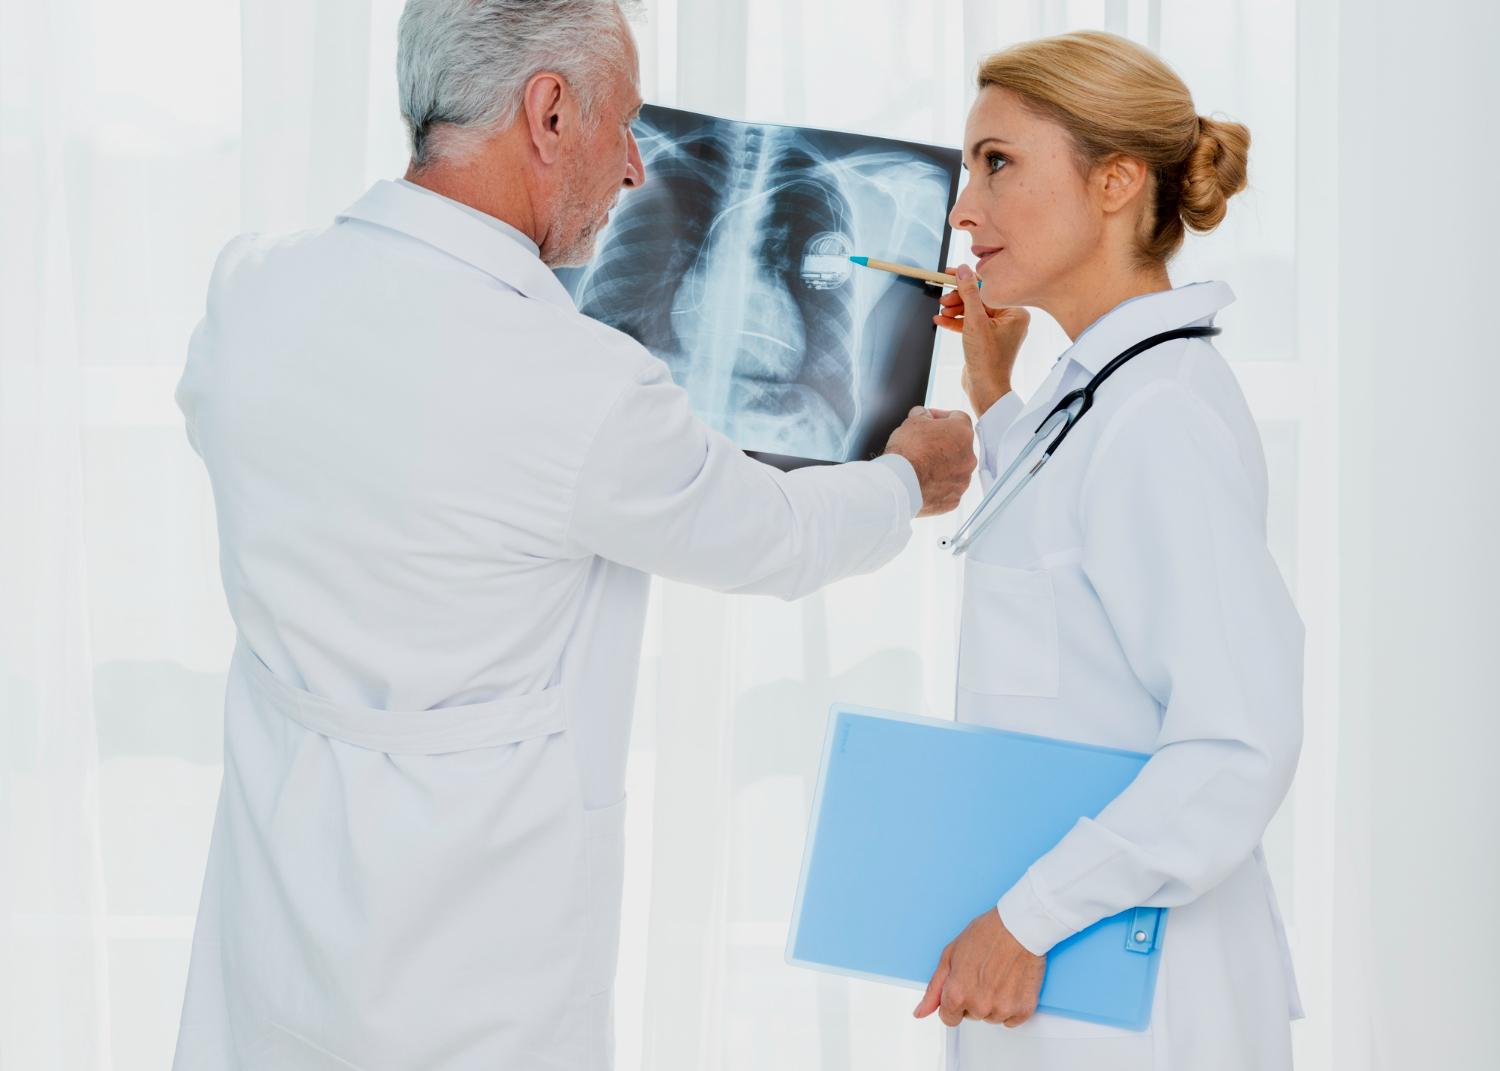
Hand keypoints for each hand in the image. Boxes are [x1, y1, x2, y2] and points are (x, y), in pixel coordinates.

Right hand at [882, 407, 976, 516]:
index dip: (941, 416)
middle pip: (958, 445)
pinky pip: (948, 489)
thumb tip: (922, 415)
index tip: (929, 420)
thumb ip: (922, 415)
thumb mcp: (911, 422)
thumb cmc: (907, 452)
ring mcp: (962, 481)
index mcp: (962, 433)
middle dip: (943, 443)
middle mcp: (969, 457)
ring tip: (922, 466)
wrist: (900, 484)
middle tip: (923, 444)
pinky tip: (923, 482)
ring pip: (955, 469)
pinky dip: (938, 486)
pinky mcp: (953, 499)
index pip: (958, 417)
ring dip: (942, 466)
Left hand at [913, 908, 1046, 1027]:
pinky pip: (1011, 1020)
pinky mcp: (1023, 1009)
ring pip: (992, 1017)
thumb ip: (934, 988)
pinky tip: (1011, 983)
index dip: (953, 1002)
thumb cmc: (987, 934)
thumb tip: (921, 1011)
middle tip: (983, 973)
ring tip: (999, 975)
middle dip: (974, 998)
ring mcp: (1002, 1009)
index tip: (962, 989)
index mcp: (956, 993)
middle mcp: (979, 1006)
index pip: (948, 1018)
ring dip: (994, 1002)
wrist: (1020, 926)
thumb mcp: (950, 955)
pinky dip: (1012, 1006)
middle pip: (971, 1015)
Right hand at [933, 265, 1029, 417]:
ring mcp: (998, 331)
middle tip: (943, 298)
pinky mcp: (987, 340)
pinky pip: (971, 325)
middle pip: (979, 300)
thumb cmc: (987, 360)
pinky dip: (956, 323)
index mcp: (1015, 313)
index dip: (967, 281)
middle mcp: (1010, 320)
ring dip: (955, 311)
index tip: (950, 274)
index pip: (988, 289)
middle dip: (958, 299)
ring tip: (941, 312)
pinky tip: (941, 321)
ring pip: (973, 312)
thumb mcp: (975, 322)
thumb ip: (968, 294)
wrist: (985, 389)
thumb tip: (963, 270)